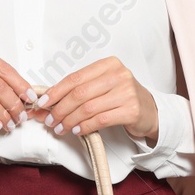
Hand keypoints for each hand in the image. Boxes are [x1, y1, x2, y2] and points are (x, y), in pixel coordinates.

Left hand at [33, 57, 158, 142]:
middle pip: (80, 94)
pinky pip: (100, 120)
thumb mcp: (103, 86)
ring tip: (61, 128)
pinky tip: (77, 130)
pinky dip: (85, 126)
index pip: (75, 78)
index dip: (56, 92)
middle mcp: (119, 75)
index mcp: (109, 64)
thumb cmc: (122, 97)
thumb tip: (49, 101)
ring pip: (88, 108)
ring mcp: (127, 92)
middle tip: (50, 120)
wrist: (150, 111)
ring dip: (70, 121)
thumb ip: (80, 90)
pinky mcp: (131, 110)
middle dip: (60, 109)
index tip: (43, 103)